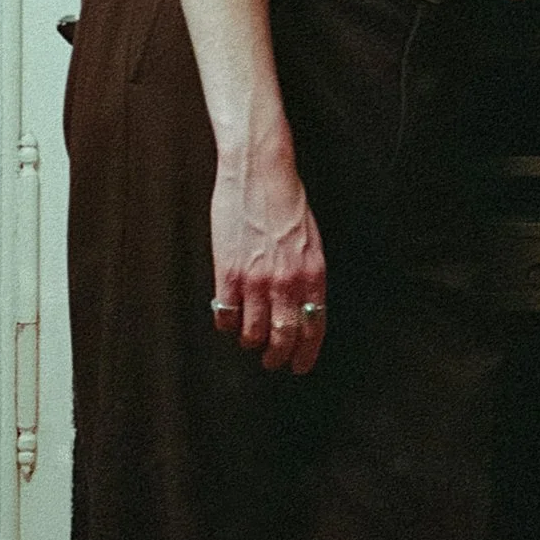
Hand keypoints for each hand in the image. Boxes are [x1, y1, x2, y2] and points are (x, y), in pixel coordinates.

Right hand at [210, 146, 328, 375]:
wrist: (260, 173)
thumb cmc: (287, 203)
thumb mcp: (312, 242)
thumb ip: (308, 276)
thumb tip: (303, 307)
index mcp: (314, 274)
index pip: (314, 327)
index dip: (306, 353)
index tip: (299, 365)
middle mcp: (288, 282)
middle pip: (284, 337)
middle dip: (278, 357)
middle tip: (273, 361)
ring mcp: (257, 279)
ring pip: (253, 333)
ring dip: (251, 341)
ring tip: (249, 339)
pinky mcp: (228, 273)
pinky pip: (225, 315)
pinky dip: (226, 324)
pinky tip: (228, 319)